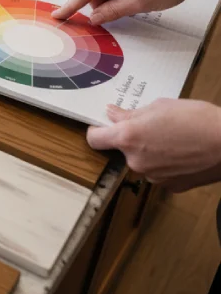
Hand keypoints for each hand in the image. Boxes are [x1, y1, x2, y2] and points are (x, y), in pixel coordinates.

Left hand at [87, 99, 220, 191]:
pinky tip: (184, 154)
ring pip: (143, 162)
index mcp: (128, 138)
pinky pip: (160, 173)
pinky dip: (167, 165)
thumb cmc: (198, 120)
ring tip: (175, 140)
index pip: (95, 139)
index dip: (97, 131)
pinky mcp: (171, 186)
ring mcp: (154, 177)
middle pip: (123, 150)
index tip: (103, 126)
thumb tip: (112, 114)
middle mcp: (136, 161)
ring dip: (151, 153)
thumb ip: (131, 114)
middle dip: (133, 140)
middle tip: (154, 128)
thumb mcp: (161, 107)